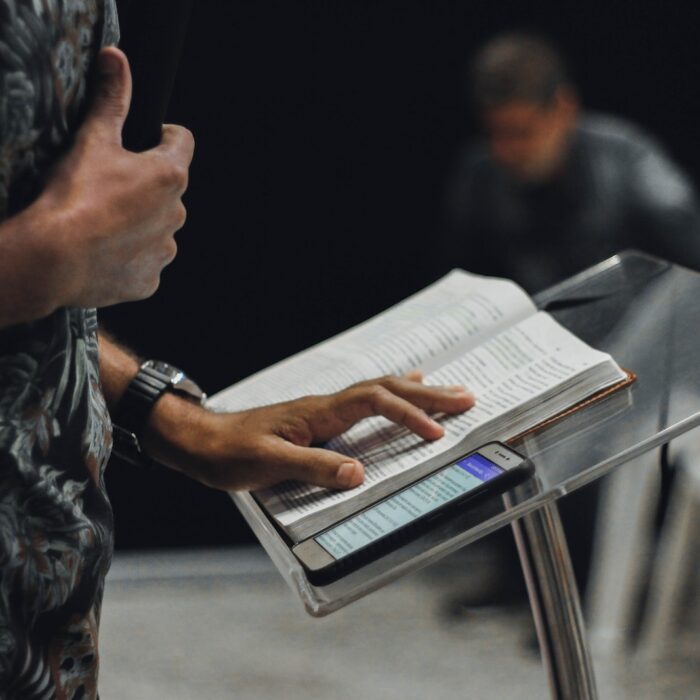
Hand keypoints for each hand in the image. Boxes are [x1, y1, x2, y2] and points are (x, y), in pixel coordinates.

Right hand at [35, 46, 193, 306]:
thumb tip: (117, 58)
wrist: (52, 259)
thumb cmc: (73, 195)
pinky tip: (104, 251)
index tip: (146, 138)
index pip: (182, 141)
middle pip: (169, 190)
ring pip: (159, 228)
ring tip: (104, 222)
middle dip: (147, 185)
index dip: (164, 134)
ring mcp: (165, 251)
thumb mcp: (92, 140)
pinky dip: (130, 256)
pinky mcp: (150, 281)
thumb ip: (111, 100)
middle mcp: (177, 214)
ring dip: (140, 222)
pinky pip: (145, 262)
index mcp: (170, 176)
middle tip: (110, 187)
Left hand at [143, 372, 474, 490]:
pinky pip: (365, 402)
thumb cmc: (229, 452)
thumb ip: (313, 466)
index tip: (436, 432)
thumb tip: (359, 473)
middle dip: (427, 394)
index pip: (374, 402)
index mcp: (318, 412)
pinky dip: (392, 396)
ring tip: (449, 390)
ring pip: (379, 392)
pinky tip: (400, 394)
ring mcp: (323, 410)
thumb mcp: (267, 463)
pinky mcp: (319, 420)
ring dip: (415, 392)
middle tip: (467, 397)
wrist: (200, 440)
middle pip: (385, 389)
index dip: (408, 413)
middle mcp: (326, 405)